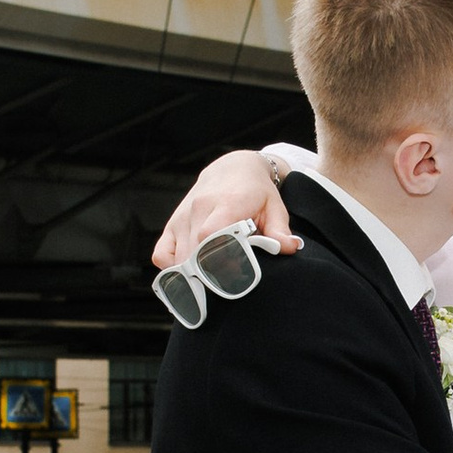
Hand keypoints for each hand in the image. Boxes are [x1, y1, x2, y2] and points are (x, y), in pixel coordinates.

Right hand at [154, 152, 299, 273]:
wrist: (232, 168)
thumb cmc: (256, 191)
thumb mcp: (274, 207)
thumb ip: (280, 230)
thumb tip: (291, 248)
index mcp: (226, 204)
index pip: (210, 234)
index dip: (217, 259)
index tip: (231, 273)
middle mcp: (199, 208)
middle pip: (192, 251)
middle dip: (206, 274)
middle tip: (224, 285)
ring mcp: (183, 216)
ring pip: (177, 256)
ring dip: (191, 274)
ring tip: (209, 282)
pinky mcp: (172, 223)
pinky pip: (161, 253)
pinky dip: (170, 267)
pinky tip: (188, 272)